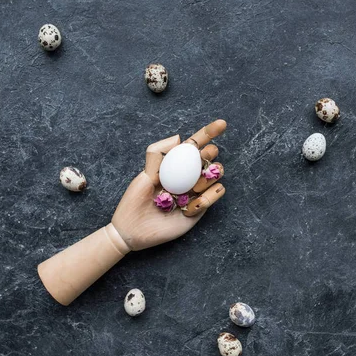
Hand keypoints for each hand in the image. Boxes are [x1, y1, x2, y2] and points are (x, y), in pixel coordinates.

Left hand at [112, 119, 226, 250]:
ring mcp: (194, 192)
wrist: (133, 230)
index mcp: (173, 165)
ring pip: (215, 176)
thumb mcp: (143, 175)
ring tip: (193, 187)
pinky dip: (209, 197)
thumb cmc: (133, 202)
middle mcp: (186, 177)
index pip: (193, 145)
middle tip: (204, 158)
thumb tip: (180, 138)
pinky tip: (191, 206)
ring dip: (208, 177)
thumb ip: (158, 155)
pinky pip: (214, 196)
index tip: (222, 124)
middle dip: (210, 154)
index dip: (208, 133)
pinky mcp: (198, 208)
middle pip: (208, 158)